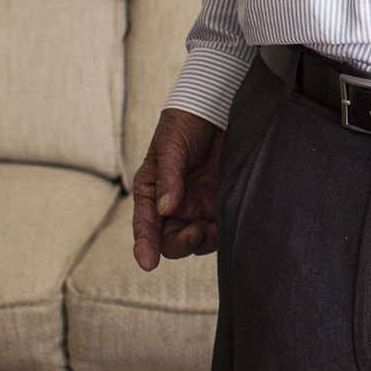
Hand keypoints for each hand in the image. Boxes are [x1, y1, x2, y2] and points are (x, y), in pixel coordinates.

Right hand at [132, 108, 222, 269]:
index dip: (144, 245)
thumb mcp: (170, 144)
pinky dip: (221, 235)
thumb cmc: (185, 122)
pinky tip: (226, 227)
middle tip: (194, 233)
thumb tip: (166, 209)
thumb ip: (169, 177)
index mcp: (152, 190)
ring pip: (196, 240)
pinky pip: (219, 230)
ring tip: (212, 230)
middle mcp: (173, 204)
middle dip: (180, 243)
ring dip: (202, 241)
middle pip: (171, 240)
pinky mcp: (221, 205)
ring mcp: (198, 207)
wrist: (218, 107)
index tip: (147, 263)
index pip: (145, 224)